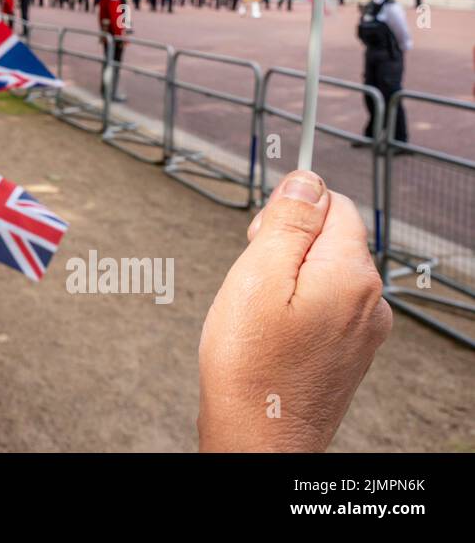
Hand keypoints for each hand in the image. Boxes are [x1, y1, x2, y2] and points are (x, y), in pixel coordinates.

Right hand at [197, 171, 391, 451]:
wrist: (258, 440)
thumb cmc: (250, 367)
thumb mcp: (256, 275)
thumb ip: (288, 222)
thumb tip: (308, 180)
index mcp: (351, 274)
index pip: (333, 203)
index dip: (289, 211)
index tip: (259, 239)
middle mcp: (370, 300)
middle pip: (330, 236)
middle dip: (286, 244)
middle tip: (251, 281)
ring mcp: (364, 329)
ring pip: (324, 271)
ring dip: (289, 278)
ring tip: (258, 313)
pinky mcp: (350, 351)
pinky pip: (325, 305)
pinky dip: (296, 307)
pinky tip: (271, 333)